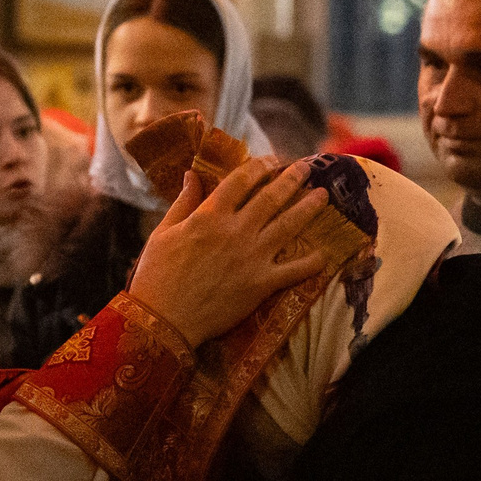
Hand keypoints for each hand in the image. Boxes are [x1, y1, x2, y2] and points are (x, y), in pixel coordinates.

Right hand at [128, 159, 329, 346]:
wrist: (164, 320)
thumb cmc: (156, 275)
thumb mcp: (163, 233)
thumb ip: (182, 202)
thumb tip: (191, 175)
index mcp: (210, 215)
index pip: (241, 180)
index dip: (259, 166)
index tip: (271, 160)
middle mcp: (236, 230)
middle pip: (271, 197)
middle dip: (292, 178)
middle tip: (307, 167)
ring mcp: (253, 257)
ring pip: (288, 225)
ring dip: (309, 207)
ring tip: (323, 195)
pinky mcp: (261, 284)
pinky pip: (294, 270)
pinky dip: (311, 263)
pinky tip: (324, 255)